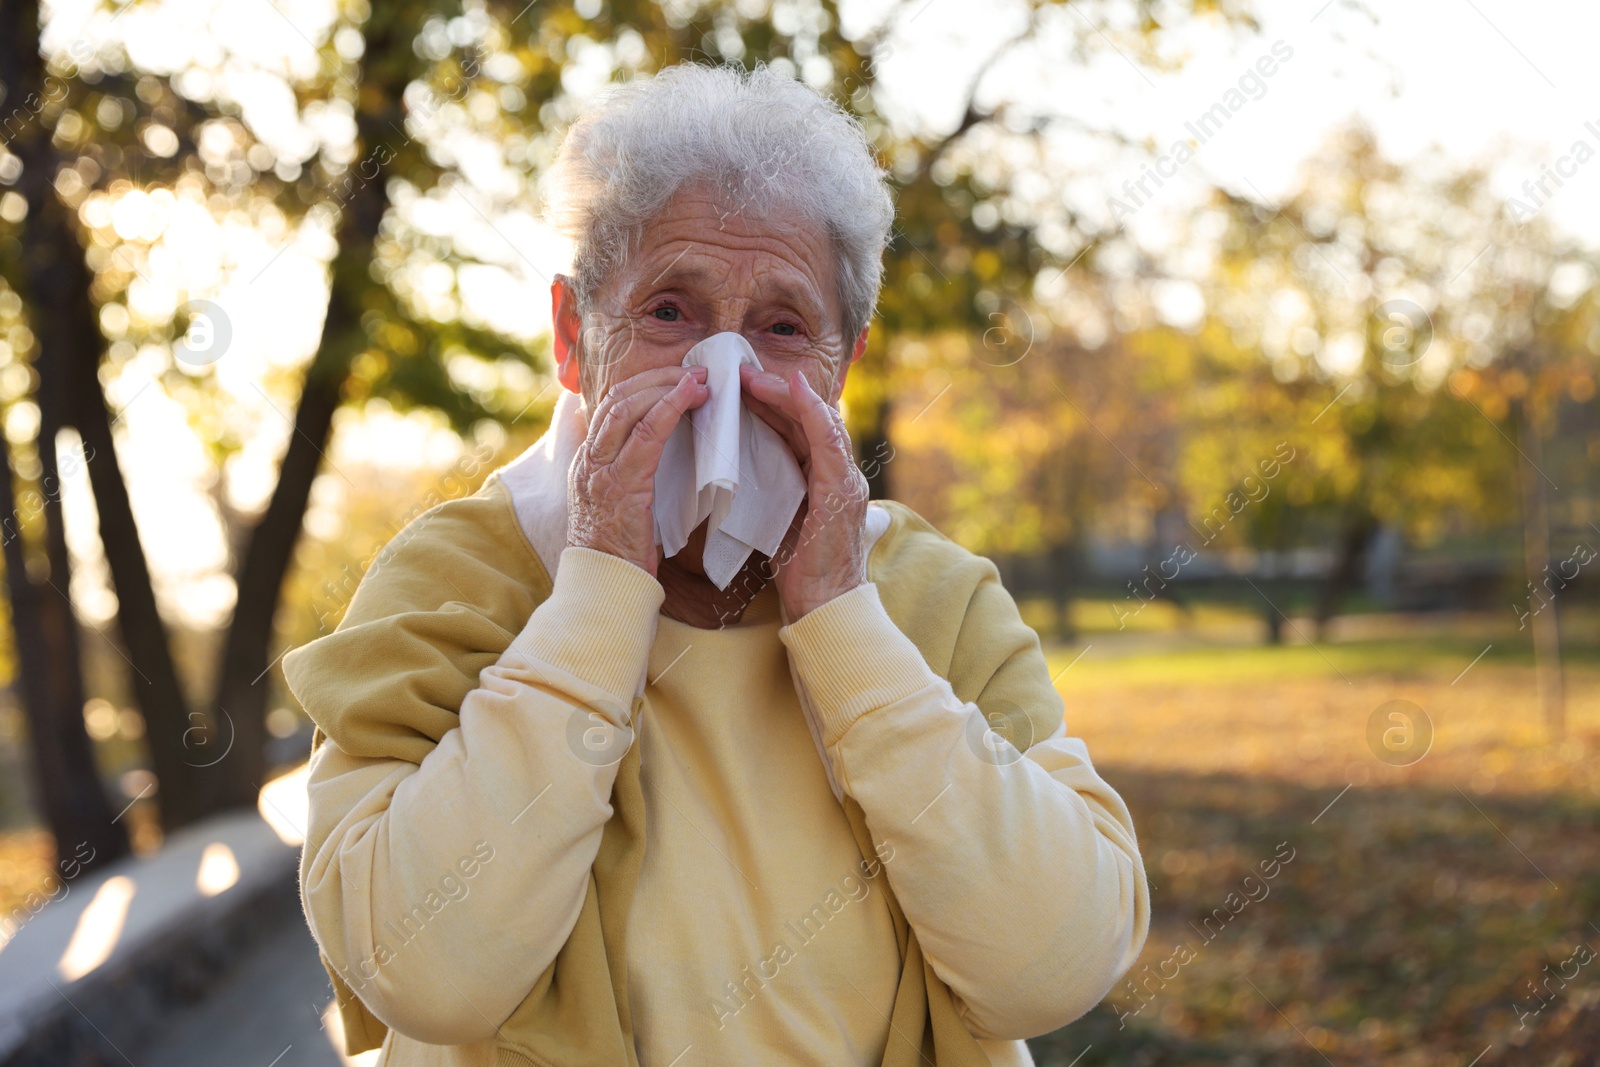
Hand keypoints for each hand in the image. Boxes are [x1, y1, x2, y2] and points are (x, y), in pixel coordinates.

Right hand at [567, 365, 709, 576]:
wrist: (608, 588)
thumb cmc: (623, 555)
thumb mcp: (623, 508)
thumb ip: (634, 479)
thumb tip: (658, 460)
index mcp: (588, 464)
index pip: (609, 408)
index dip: (642, 386)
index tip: (673, 378)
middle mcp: (588, 460)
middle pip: (617, 398)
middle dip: (657, 377)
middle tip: (693, 370)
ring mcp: (600, 470)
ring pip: (628, 407)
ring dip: (666, 385)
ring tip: (698, 378)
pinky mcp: (621, 483)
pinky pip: (646, 433)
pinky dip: (669, 406)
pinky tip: (690, 395)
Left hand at [739, 364, 867, 619]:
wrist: (823, 606)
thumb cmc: (800, 571)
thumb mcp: (778, 519)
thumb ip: (770, 490)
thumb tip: (737, 470)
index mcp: (824, 479)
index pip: (798, 430)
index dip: (771, 405)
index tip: (740, 388)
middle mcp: (839, 473)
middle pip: (807, 419)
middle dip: (773, 393)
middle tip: (739, 373)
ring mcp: (844, 479)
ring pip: (818, 421)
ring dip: (785, 395)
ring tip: (752, 377)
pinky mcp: (841, 490)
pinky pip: (828, 441)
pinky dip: (813, 411)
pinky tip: (795, 388)